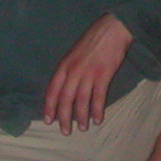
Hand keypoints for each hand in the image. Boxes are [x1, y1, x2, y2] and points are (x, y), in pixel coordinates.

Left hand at [44, 13, 133, 133]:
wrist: (112, 29)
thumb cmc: (93, 40)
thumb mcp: (73, 53)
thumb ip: (68, 69)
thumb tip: (64, 88)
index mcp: (64, 65)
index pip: (52, 90)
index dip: (50, 107)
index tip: (48, 120)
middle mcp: (73, 71)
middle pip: (65, 99)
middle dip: (64, 118)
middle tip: (65, 131)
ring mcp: (88, 73)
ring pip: (81, 101)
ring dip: (82, 117)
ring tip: (83, 128)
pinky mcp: (103, 75)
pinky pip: (98, 97)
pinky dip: (97, 110)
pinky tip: (98, 119)